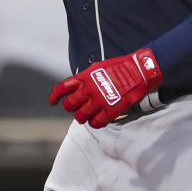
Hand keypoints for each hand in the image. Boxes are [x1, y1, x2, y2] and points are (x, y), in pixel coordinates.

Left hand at [48, 48, 162, 128]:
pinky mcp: (110, 111)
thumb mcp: (98, 67)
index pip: (62, 89)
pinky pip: (96, 123)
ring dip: (82, 117)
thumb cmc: (120, 67)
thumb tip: (79, 85)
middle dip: (71, 108)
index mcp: (84, 78)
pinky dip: (95, 123)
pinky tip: (98, 121)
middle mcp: (88, 90)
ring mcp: (98, 102)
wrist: (138, 71)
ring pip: (80, 117)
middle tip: (77, 108)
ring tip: (87, 116)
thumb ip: (86, 78)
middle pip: (69, 106)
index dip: (54, 97)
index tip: (53, 102)